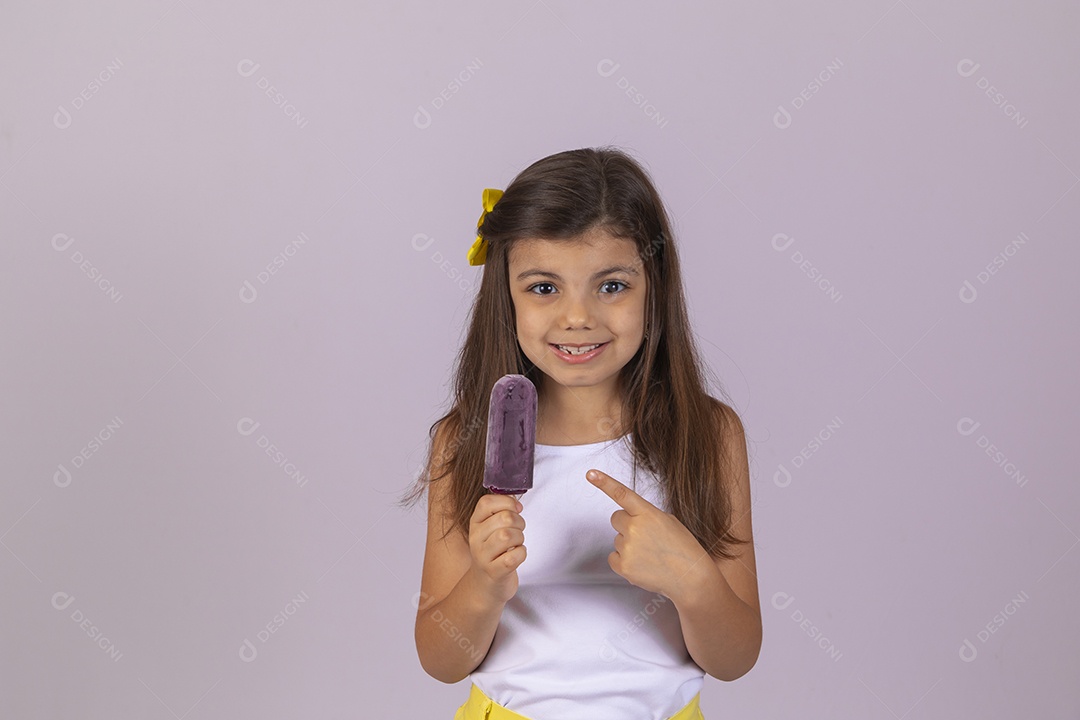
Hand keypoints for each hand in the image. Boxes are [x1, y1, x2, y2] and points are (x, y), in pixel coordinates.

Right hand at [468, 493, 526, 603]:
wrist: (486, 585)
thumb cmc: (494, 552)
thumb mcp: (491, 529)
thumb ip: (501, 511)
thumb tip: (515, 498)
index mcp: (475, 523)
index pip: (486, 502)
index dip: (506, 502)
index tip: (516, 509)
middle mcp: (475, 539)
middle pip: (503, 518)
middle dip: (519, 522)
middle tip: (519, 530)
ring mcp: (483, 557)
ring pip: (507, 536)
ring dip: (520, 538)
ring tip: (517, 543)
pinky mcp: (494, 572)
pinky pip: (513, 557)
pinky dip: (522, 553)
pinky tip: (518, 554)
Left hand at [587, 469, 708, 601]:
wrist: (691, 578)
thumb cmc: (683, 548)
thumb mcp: (669, 522)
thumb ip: (646, 516)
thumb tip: (630, 519)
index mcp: (648, 513)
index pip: (622, 494)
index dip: (604, 482)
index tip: (590, 474)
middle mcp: (635, 528)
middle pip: (616, 518)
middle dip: (626, 525)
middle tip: (645, 537)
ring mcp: (627, 548)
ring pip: (617, 539)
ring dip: (629, 545)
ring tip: (650, 555)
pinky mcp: (623, 566)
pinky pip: (613, 557)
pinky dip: (624, 561)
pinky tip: (642, 565)